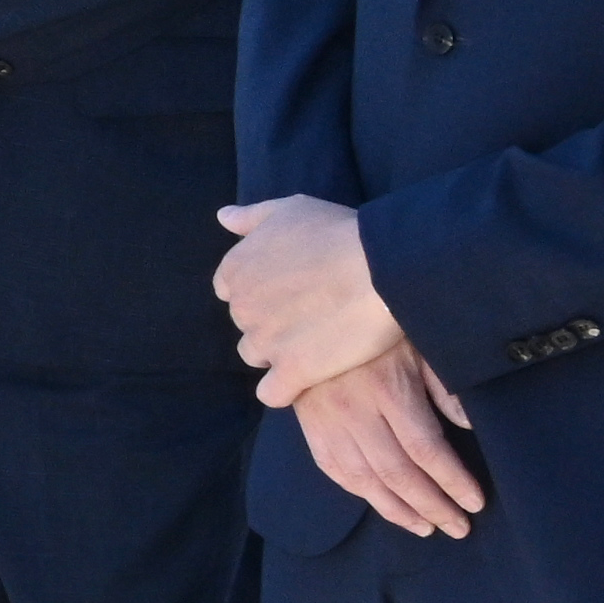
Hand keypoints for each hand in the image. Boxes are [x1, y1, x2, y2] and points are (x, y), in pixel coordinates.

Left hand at [214, 195, 408, 395]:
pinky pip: (272, 393)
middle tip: (311, 313)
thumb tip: (223, 218)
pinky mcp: (292, 372)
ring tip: (314, 343)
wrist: (379, 268)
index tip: (291, 290)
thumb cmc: (338, 232)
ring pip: (256, 356)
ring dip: (278, 353)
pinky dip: (284, 389)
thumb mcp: (290, 210)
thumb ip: (251, 218)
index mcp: (235, 271)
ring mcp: (264, 343)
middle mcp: (241, 308)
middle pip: (246, 323)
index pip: (231, 290)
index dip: (261, 292)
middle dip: (271, 320)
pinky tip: (305, 381)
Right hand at [287, 341, 486, 538]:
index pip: (425, 448)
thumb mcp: (417, 345)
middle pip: (397, 472)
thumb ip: (443, 386)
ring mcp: (327, 421)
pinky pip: (334, 470)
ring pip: (364, 479)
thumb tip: (470, 424)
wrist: (309, 319)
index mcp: (388, 388)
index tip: (475, 502)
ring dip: (398, 510)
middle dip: (432, 506)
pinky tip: (383, 506)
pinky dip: (361, 493)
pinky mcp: (310, 427)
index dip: (453, 481)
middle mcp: (355, 410)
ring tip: (426, 528)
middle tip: (458, 527)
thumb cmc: (376, 329)